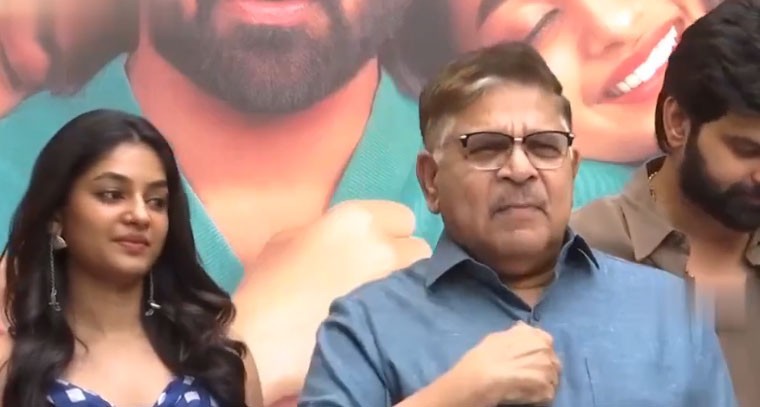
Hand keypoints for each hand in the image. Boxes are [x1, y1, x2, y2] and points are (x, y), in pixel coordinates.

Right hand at [232, 200, 431, 404]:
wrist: (262, 342)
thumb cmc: (269, 285)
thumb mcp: (288, 240)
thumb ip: (327, 230)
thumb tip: (347, 240)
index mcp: (357, 219)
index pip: (403, 217)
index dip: (390, 233)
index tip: (375, 248)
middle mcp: (385, 247)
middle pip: (419, 248)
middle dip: (405, 259)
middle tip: (381, 276)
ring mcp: (396, 286)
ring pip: (423, 280)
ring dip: (409, 286)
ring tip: (385, 301)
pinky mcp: (400, 322)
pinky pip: (418, 309)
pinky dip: (407, 313)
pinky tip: (386, 322)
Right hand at [449, 321, 560, 405]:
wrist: (480, 376)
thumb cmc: (485, 355)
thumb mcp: (500, 336)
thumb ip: (517, 334)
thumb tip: (522, 331)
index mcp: (536, 335)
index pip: (547, 344)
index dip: (539, 353)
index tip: (530, 360)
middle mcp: (546, 349)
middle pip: (553, 363)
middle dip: (543, 369)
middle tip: (527, 376)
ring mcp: (549, 370)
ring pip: (552, 379)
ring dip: (542, 383)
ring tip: (525, 385)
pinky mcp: (547, 389)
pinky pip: (548, 394)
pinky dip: (538, 395)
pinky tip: (525, 393)